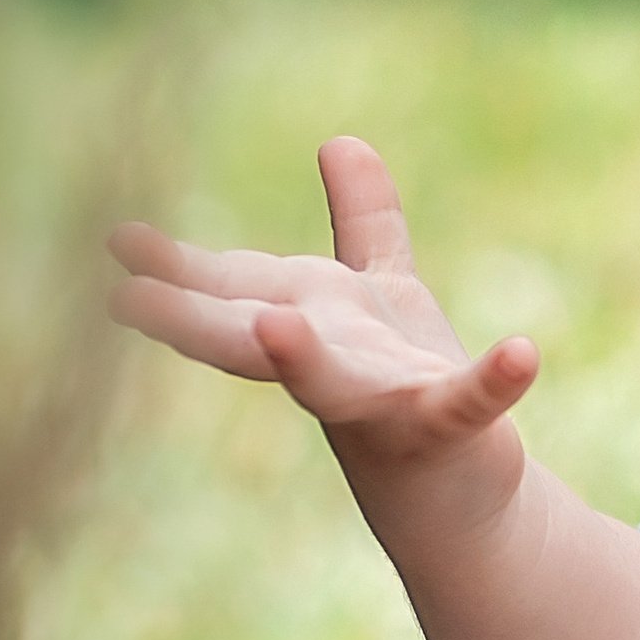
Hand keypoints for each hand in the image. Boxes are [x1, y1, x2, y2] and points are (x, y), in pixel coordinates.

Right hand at [109, 138, 536, 516]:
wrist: (460, 499)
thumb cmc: (405, 393)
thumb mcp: (382, 295)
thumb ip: (365, 222)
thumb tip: (339, 141)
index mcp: (306, 329)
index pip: (230, 293)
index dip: (175, 269)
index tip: (116, 240)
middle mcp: (328, 371)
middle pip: (250, 340)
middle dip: (192, 318)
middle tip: (125, 298)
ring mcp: (383, 406)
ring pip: (333, 385)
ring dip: (303, 359)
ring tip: (275, 328)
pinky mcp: (450, 431)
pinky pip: (470, 404)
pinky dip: (495, 382)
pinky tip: (523, 354)